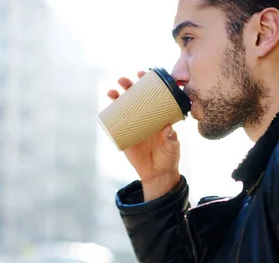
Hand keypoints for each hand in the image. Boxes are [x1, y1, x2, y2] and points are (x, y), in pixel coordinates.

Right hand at [108, 72, 180, 200]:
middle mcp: (144, 117)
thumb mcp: (173, 146)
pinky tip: (105, 108)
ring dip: (116, 97)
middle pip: (134, 96)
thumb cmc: (169, 156)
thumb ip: (171, 138)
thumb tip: (167, 128)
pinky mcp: (124, 136)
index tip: (143, 74)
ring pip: (123, 107)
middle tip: (123, 80)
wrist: (158, 173)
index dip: (147, 83)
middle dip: (127, 85)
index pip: (152, 94)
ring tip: (112, 91)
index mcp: (157, 115)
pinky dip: (109, 115)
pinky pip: (115, 124)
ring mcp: (133, 126)